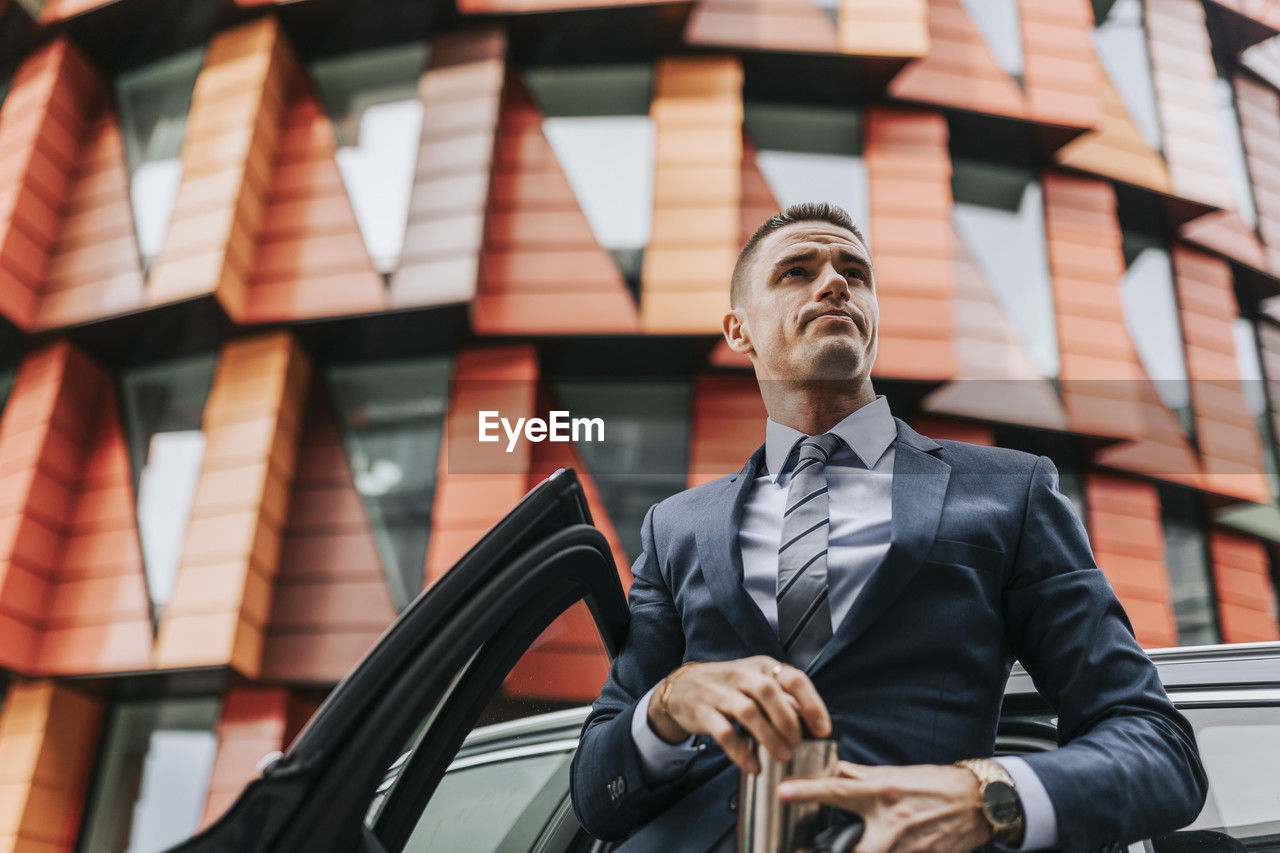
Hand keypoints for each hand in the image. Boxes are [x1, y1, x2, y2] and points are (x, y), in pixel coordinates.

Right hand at [647, 656, 831, 774]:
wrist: (682, 688)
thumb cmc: (729, 687)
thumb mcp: (756, 683)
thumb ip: (782, 698)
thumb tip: (811, 719)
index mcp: (761, 667)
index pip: (793, 678)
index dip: (812, 704)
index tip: (823, 730)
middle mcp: (741, 675)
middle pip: (769, 692)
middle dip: (787, 720)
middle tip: (798, 743)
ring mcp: (720, 692)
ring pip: (747, 711)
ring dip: (768, 737)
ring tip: (782, 757)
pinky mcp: (703, 711)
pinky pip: (724, 732)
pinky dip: (740, 751)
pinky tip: (753, 766)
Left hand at [775, 761, 991, 852]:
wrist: (978, 802)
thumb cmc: (934, 785)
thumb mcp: (894, 774)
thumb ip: (860, 776)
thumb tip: (831, 771)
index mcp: (882, 793)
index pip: (838, 790)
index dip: (808, 791)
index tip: (782, 792)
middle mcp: (892, 823)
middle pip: (854, 850)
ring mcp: (907, 848)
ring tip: (833, 852)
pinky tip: (873, 852)